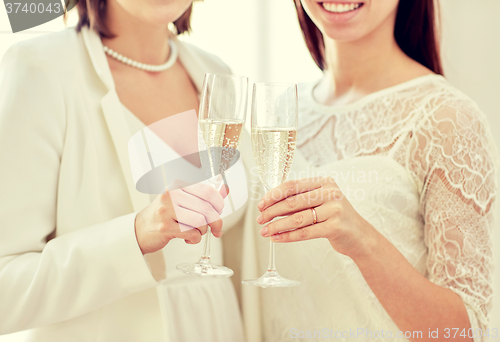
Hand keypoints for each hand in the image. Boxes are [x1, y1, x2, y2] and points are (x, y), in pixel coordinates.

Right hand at [135, 181, 228, 254]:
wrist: (139, 230)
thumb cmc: (164, 215)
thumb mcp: (183, 201)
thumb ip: (204, 195)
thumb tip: (225, 189)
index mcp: (178, 185)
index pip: (207, 191)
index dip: (218, 204)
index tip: (219, 212)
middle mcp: (171, 194)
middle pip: (206, 208)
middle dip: (216, 222)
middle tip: (217, 229)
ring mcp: (166, 210)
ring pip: (200, 222)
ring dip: (202, 231)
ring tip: (195, 232)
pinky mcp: (164, 227)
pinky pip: (191, 233)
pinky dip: (194, 238)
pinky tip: (188, 238)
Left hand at [256, 177, 375, 258]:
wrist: (360, 236)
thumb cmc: (336, 218)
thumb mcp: (321, 202)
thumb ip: (300, 201)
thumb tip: (270, 205)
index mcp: (324, 182)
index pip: (292, 186)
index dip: (273, 195)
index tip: (261, 204)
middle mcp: (330, 193)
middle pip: (292, 202)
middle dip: (271, 211)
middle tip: (260, 220)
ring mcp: (334, 209)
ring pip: (297, 218)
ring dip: (277, 226)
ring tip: (265, 231)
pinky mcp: (335, 227)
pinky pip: (305, 232)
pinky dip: (288, 236)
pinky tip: (277, 238)